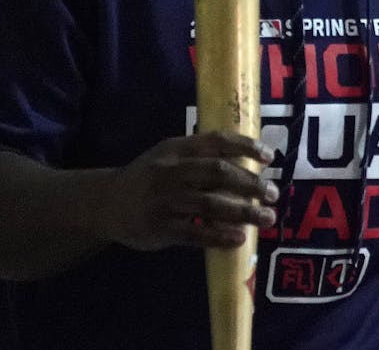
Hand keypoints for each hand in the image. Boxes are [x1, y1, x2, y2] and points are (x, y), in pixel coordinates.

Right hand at [103, 130, 277, 251]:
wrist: (105, 203)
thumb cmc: (149, 178)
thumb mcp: (169, 157)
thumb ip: (201, 157)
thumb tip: (249, 165)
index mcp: (176, 149)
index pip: (216, 141)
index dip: (245, 146)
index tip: (269, 156)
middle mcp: (170, 171)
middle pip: (217, 172)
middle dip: (249, 183)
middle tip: (273, 193)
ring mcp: (163, 200)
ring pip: (209, 204)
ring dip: (242, 212)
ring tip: (266, 218)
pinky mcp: (159, 227)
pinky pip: (194, 233)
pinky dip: (218, 236)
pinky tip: (238, 238)